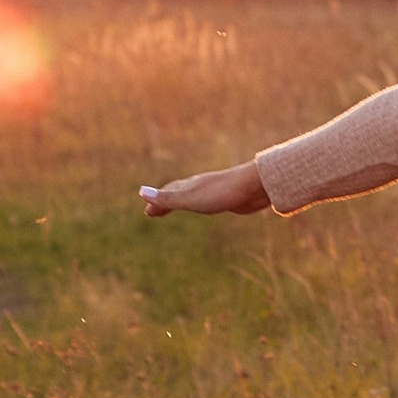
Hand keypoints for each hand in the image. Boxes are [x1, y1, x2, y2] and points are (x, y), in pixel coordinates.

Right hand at [138, 163, 270, 218]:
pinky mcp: (228, 197)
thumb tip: (141, 192)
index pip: (167, 193)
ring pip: (194, 196)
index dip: (156, 202)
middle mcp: (200, 186)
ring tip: (178, 206)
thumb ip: (167, 198)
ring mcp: (214, 191)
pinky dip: (200, 203)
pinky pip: (209, 201)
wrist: (256, 186)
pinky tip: (208, 204)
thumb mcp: (191, 199)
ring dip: (182, 201)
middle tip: (155, 210)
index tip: (147, 211)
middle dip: (165, 201)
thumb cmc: (223, 193)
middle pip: (178, 192)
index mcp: (189, 186)